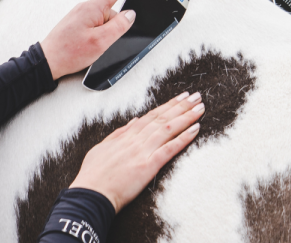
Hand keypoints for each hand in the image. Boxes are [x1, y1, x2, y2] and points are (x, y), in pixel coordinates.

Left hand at [40, 0, 135, 79]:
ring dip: (104, 35)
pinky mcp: (76, 25)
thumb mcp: (101, 41)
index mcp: (92, 8)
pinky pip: (94, 27)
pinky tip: (89, 48)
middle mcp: (85, 9)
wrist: (48, 61)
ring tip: (93, 48)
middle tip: (109, 42)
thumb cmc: (69, 51)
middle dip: (115, 27)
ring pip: (103, 22)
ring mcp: (80, 17)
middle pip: (110, 12)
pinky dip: (97, 37)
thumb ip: (118, 26)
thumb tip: (130, 15)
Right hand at [69, 92, 203, 211]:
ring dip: (186, 117)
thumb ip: (119, 134)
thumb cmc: (94, 176)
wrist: (91, 194)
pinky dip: (183, 138)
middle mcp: (136, 140)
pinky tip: (195, 129)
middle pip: (163, 119)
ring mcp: (142, 152)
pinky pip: (169, 148)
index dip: (167, 106)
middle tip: (196, 96)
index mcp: (126, 136)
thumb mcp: (102, 148)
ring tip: (200, 107)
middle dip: (181, 106)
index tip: (180, 98)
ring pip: (169, 129)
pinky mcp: (148, 166)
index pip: (151, 116)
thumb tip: (134, 122)